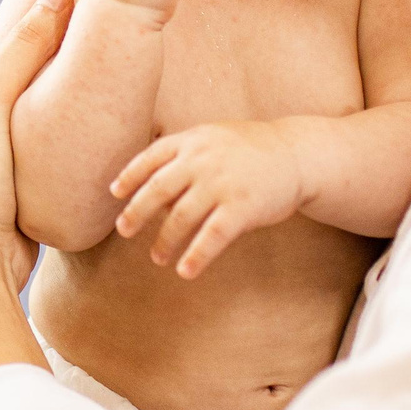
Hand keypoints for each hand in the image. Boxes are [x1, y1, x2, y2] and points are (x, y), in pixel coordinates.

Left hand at [0, 0, 74, 406]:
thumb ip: (25, 47)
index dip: (32, 20)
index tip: (74, 9)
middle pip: (16, 74)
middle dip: (52, 59)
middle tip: (97, 46)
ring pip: (33, 114)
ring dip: (62, 102)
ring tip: (104, 86)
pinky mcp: (13, 184)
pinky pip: (45, 151)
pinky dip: (66, 139)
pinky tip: (95, 135)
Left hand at [111, 121, 306, 277]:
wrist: (296, 154)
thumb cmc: (249, 149)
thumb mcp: (213, 137)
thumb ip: (183, 153)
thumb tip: (148, 184)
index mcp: (192, 141)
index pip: (151, 158)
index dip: (129, 176)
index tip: (114, 194)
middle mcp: (203, 160)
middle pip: (158, 189)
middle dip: (137, 212)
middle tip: (123, 230)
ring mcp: (222, 184)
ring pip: (180, 218)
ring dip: (165, 241)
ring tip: (157, 257)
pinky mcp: (241, 208)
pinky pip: (212, 237)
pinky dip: (196, 256)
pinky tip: (185, 271)